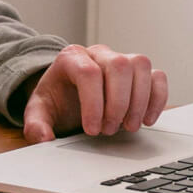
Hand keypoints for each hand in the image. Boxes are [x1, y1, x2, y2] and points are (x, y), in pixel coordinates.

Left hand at [21, 44, 167, 143]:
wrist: (66, 92)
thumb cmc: (56, 100)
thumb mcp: (39, 112)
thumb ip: (35, 125)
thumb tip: (44, 138)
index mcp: (71, 58)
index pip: (88, 72)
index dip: (93, 104)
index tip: (92, 130)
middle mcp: (98, 53)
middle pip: (119, 65)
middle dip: (118, 103)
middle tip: (110, 130)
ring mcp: (121, 59)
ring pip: (140, 66)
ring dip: (139, 101)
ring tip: (128, 126)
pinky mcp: (138, 72)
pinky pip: (157, 76)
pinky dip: (157, 98)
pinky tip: (146, 119)